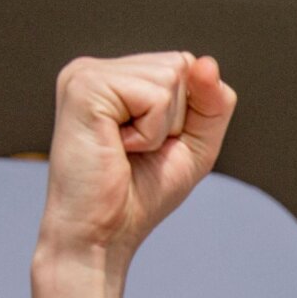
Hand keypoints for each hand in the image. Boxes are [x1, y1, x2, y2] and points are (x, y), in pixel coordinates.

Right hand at [37, 52, 237, 266]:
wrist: (101, 236)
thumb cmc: (140, 196)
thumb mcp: (193, 145)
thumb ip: (211, 103)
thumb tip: (206, 61)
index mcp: (116, 78)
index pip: (186, 67)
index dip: (189, 114)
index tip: (153, 147)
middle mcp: (97, 68)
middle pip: (182, 66)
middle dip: (176, 120)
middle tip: (137, 152)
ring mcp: (85, 73)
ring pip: (171, 78)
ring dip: (162, 129)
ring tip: (125, 151)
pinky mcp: (84, 87)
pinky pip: (155, 97)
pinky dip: (150, 134)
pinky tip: (118, 149)